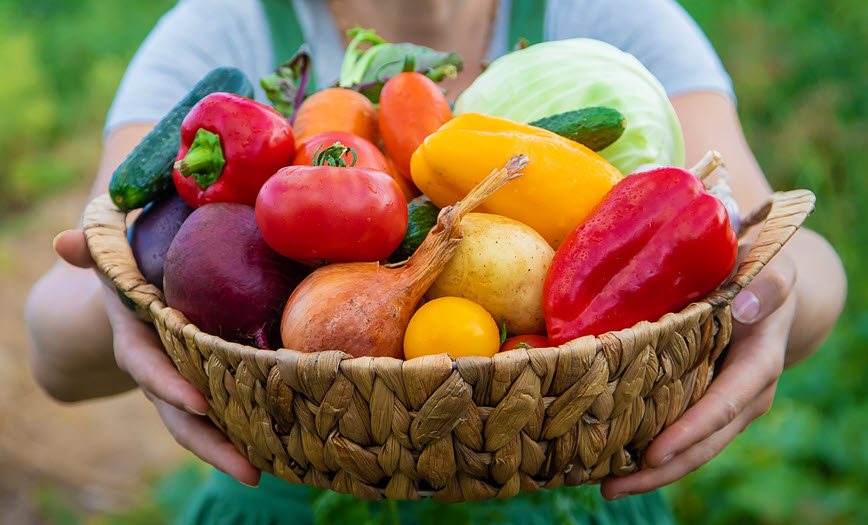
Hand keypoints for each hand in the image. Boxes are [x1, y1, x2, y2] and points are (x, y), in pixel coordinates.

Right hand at [53, 229, 261, 486]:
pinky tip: (282, 445)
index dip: (169, 386)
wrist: (136, 293)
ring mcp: (184, 382)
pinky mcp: (210, 383)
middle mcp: (160, 371)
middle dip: (211, 445)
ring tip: (262, 474)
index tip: (199, 404)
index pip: (149, 368)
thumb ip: (93, 252)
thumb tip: (64, 242)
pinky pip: (226, 410)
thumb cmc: (131, 270)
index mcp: (136, 340)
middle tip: (249, 471)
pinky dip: (247, 429)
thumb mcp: (112, 258)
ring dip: (231, 450)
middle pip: (180, 417)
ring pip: (205, 425)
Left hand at [600, 251, 796, 500]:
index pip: (724, 404)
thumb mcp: (772, 271)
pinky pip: (679, 434)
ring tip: (606, 487)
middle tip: (613, 487)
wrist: (767, 292)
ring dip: (651, 472)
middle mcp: (744, 396)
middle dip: (661, 469)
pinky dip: (650, 452)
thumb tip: (747, 307)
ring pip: (691, 448)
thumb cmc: (762, 275)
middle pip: (704, 443)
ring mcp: (723, 405)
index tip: (655, 453)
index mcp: (758, 364)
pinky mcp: (702, 403)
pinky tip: (612, 463)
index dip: (691, 431)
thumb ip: (768, 285)